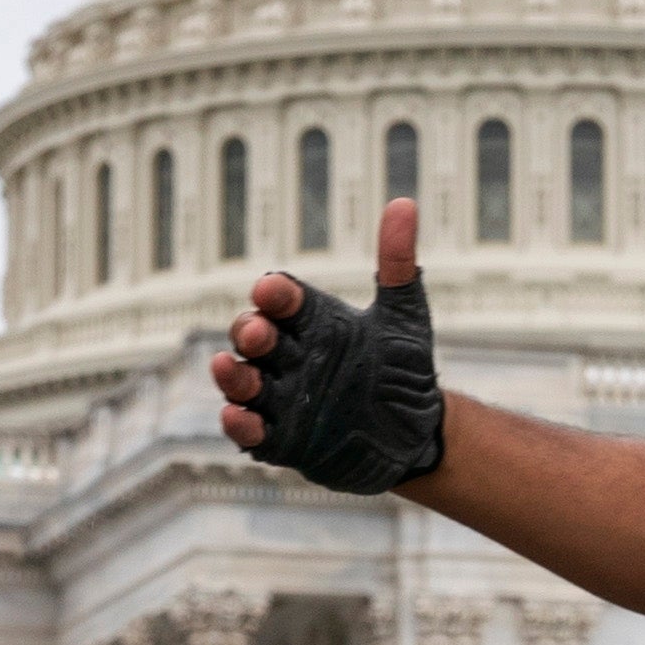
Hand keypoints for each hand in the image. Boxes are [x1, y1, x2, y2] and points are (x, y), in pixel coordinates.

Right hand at [211, 201, 445, 493]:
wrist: (417, 436)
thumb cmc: (405, 373)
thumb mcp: (404, 318)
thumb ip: (397, 264)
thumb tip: (403, 204)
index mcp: (312, 324)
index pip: (283, 300)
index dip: (275, 294)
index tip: (272, 290)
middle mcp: (290, 358)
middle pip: (254, 337)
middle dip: (250, 331)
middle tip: (257, 331)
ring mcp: (282, 399)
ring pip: (243, 381)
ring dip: (232, 374)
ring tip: (228, 366)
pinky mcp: (282, 439)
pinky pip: (251, 432)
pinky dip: (240, 425)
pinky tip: (238, 416)